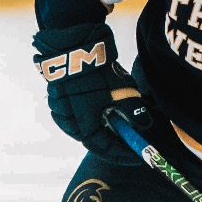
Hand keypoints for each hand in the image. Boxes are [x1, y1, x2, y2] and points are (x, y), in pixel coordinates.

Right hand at [32, 22, 153, 162]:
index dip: (124, 154)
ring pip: (83, 128)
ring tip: (117, 124)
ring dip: (101, 128)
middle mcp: (69, 124)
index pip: (106, 150)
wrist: (72, 46)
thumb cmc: (98, 72)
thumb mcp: (123, 92)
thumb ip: (134, 111)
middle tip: (129, 140)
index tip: (138, 155)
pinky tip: (101, 109)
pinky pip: (74, 115)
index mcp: (84, 127)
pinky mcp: (57, 99)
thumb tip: (145, 125)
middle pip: (94, 140)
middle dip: (113, 141)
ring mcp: (60, 111)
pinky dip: (90, 116)